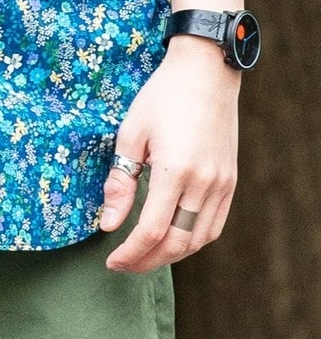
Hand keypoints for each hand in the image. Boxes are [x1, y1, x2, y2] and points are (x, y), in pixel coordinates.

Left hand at [100, 35, 239, 272]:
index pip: (152, 231)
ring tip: (144, 256)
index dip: (130, 253)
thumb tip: (108, 224)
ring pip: (199, 239)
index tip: (110, 261)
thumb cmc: (162, 98)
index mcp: (176, 171)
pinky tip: (172, 239)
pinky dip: (193, 239)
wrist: (205, 73)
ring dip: (171, 254)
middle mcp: (205, 184)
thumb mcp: (130, 134)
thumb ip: (120, 182)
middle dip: (147, 261)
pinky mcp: (230, 181)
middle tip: (122, 265)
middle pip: (177, 243)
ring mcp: (222, 184)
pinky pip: (214, 224)